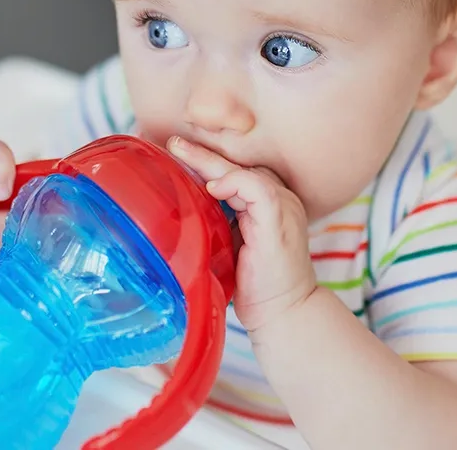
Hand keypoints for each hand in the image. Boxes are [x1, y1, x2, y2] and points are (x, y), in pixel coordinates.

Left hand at [167, 137, 316, 334]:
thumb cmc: (256, 288)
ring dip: (209, 161)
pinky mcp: (279, 221)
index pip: (238, 171)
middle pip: (239, 166)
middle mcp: (280, 199)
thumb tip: (180, 211)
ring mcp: (282, 208)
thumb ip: (217, 223)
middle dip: (203, 153)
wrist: (284, 314)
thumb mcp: (231, 247)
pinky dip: (233, 183)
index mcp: (269, 204)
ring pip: (244, 171)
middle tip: (172, 142)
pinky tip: (212, 187)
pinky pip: (258, 189)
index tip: (176, 153)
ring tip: (179, 150)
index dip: (208, 161)